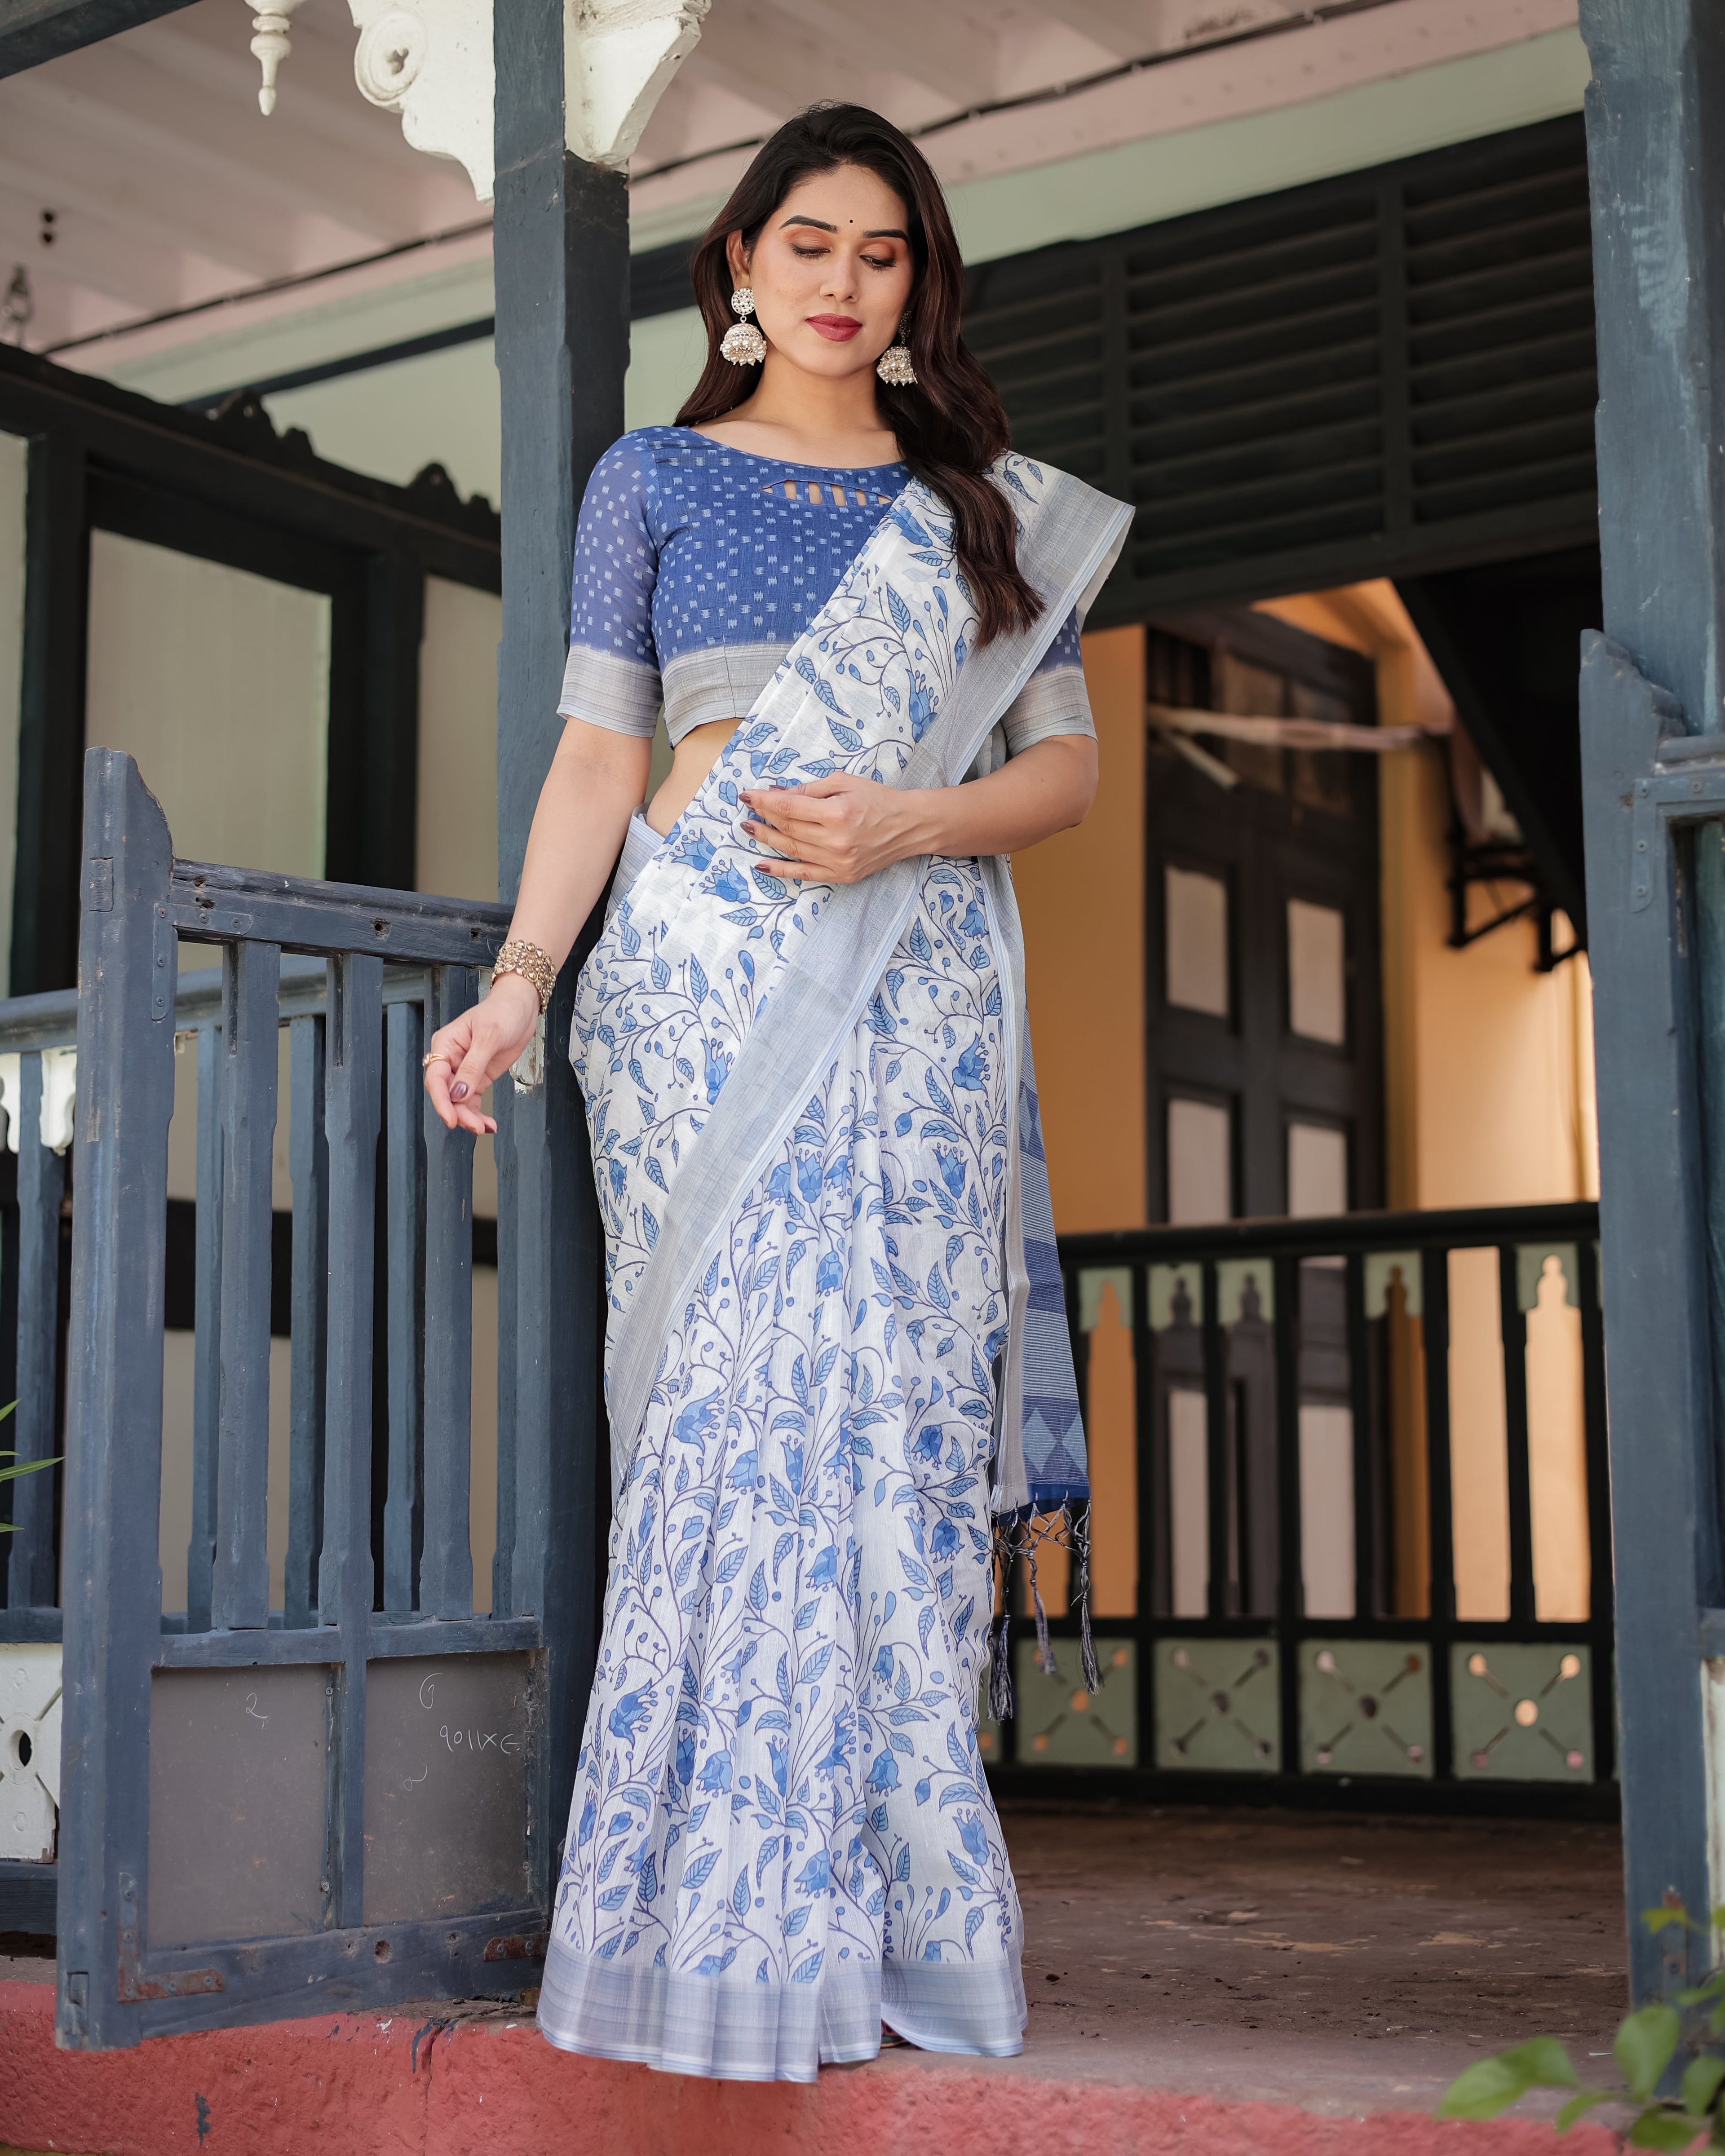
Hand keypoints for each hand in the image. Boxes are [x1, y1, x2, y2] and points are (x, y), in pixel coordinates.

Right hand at [423, 972, 540, 1134]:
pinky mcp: (478, 1077)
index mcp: (445, 1045)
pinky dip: (478, 1113)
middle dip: (459, 1112)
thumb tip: (458, 1094)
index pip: (435, 1078)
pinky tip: (488, 1124)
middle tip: (475, 1127)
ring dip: (469, 1117)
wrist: (522, 1007)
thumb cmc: (503, 1012)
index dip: (441, 1101)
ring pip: (459, 1101)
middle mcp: (451, 1059)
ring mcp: (464, 1070)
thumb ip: (473, 1067)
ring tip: (484, 1128)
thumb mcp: (489, 1037)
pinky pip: (472, 1100)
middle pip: (446, 1093)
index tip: (451, 1118)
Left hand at [739, 772, 921, 883]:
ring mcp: (838, 861)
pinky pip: (804, 873)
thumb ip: (809, 790)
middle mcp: (835, 840)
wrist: (909, 826)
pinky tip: (762, 864)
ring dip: (767, 840)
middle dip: (763, 818)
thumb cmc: (877, 799)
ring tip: (750, 830)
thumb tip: (777, 794)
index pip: (789, 807)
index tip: (747, 795)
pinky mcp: (842, 875)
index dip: (764, 801)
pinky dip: (781, 870)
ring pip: (791, 850)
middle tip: (747, 810)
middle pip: (787, 828)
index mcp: (836, 813)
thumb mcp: (844, 783)